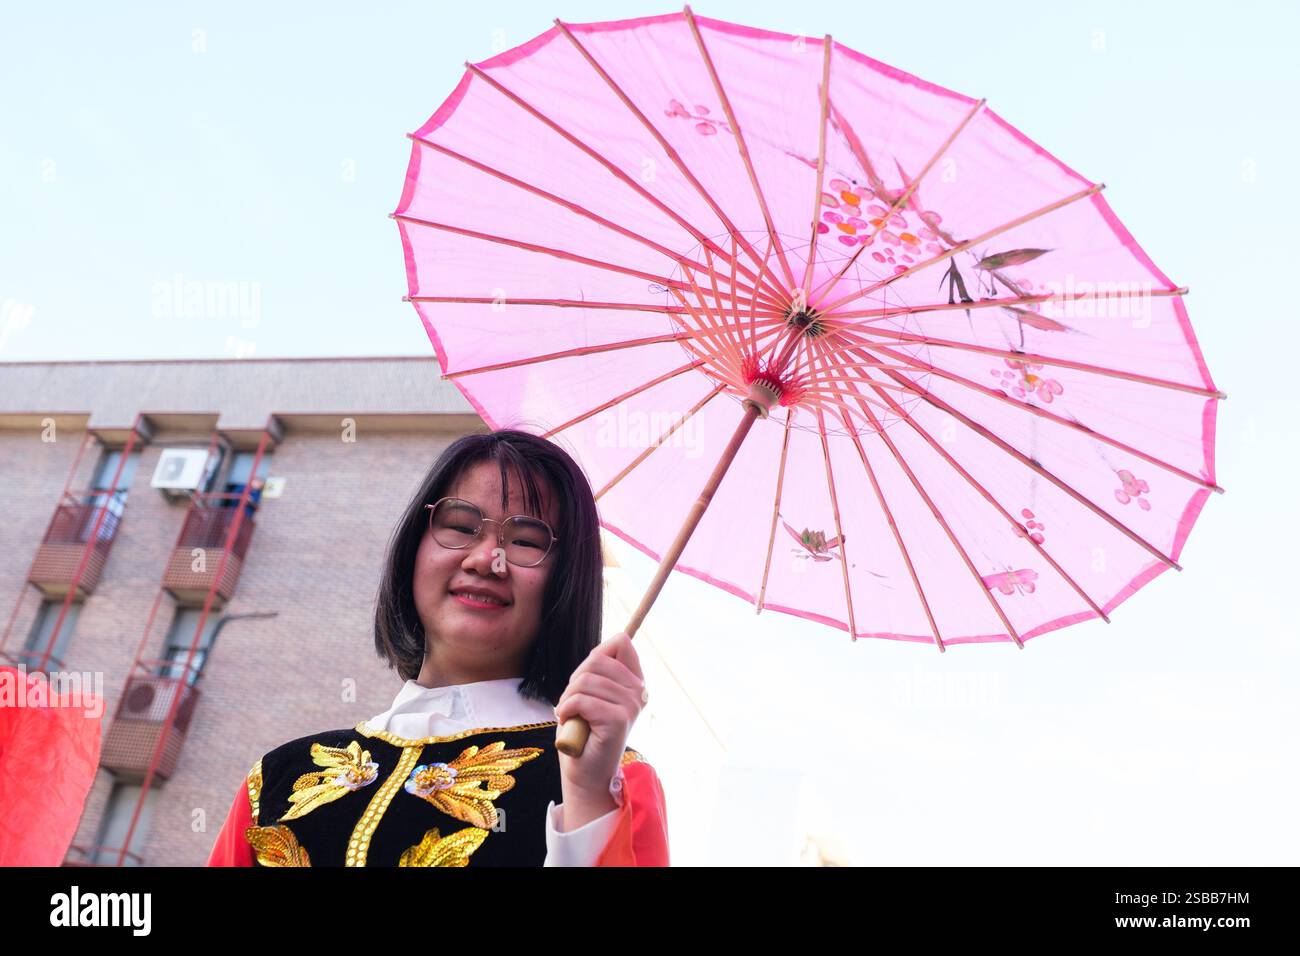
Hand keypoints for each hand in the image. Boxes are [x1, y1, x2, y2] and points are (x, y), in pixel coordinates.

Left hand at [554, 632, 645, 829]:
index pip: (621, 642)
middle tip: (573, 704)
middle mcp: (639, 691)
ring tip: (570, 716)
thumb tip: (619, 637)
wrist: (584, 773)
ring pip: (586, 680)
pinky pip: (582, 700)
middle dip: (575, 680)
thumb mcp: (592, 692)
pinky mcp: (619, 720)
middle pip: (597, 659)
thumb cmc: (584, 732)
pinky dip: (567, 709)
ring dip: (567, 698)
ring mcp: (631, 705)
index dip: (596, 655)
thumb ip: (601, 668)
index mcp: (635, 682)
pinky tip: (569, 722)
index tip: (586, 680)